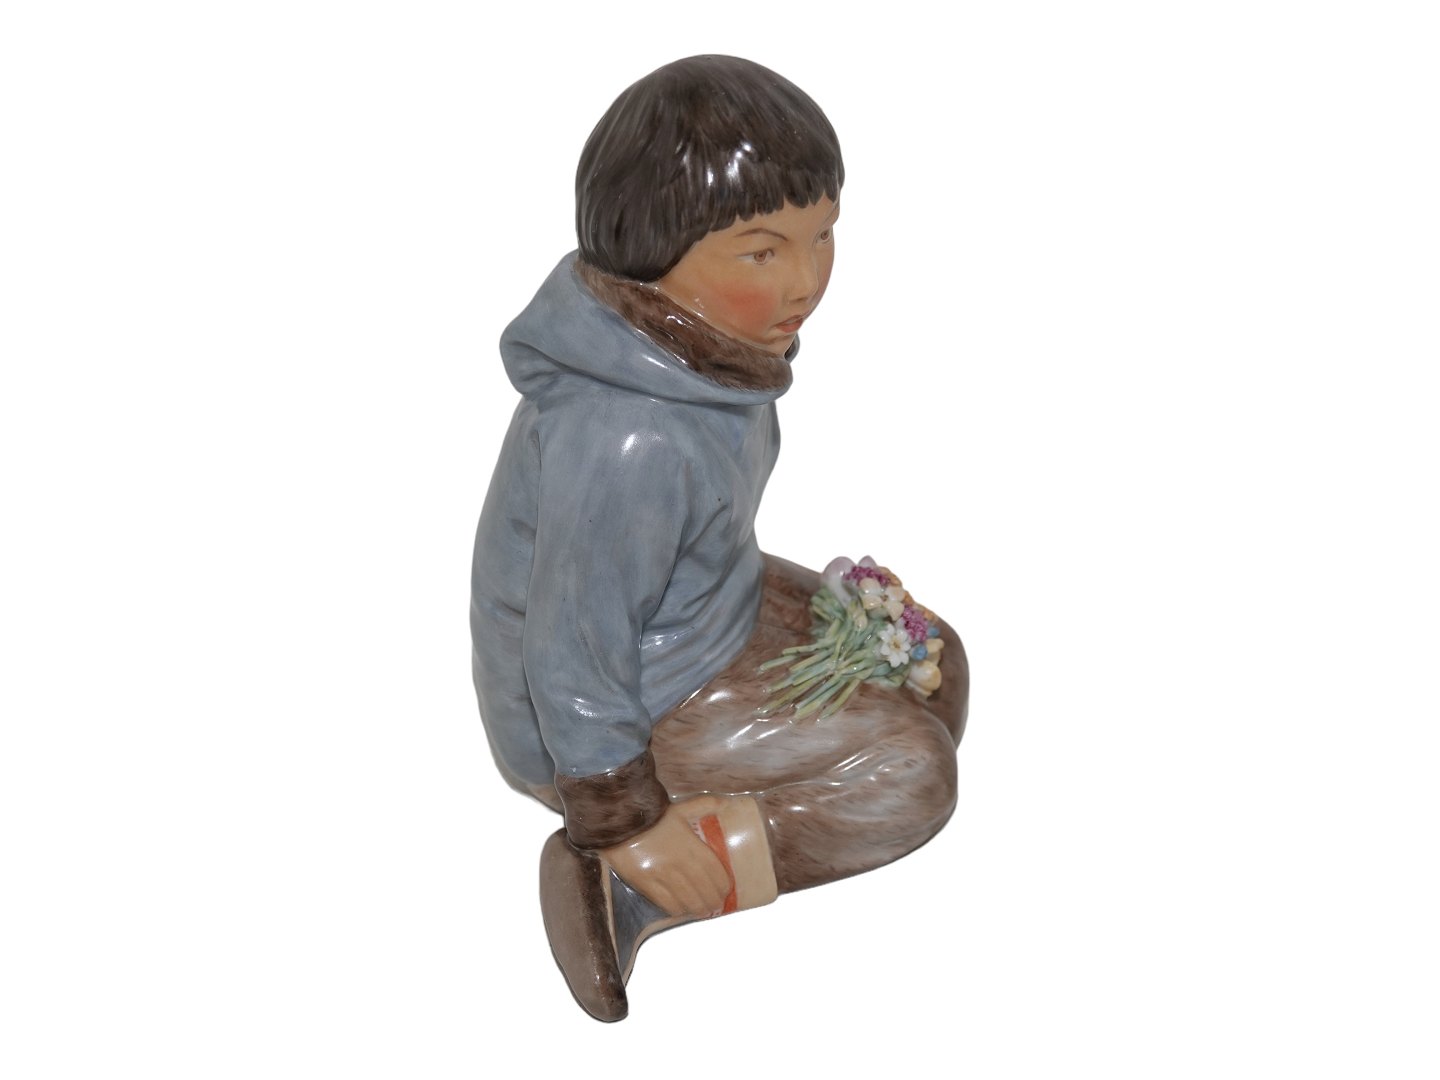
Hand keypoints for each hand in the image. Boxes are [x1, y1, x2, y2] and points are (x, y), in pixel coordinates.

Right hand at [601, 803, 731, 917]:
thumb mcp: (681, 807)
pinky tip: (681, 910)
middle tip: (715, 906)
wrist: (620, 820)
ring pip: (687, 901)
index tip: (726, 890)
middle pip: (704, 890)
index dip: (723, 885)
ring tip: (701, 911)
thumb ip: (704, 804)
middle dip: (713, 902)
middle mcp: (680, 862)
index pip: (715, 871)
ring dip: (697, 909)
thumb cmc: (652, 815)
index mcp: (691, 844)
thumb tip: (724, 802)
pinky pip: (666, 904)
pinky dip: (677, 910)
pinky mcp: (645, 883)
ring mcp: (662, 874)